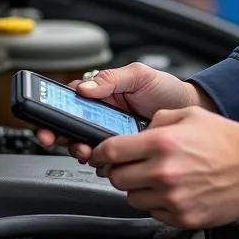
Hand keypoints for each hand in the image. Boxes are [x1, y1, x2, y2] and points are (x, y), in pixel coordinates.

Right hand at [33, 63, 216, 160]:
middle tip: (63, 141)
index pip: (68, 99)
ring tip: (89, 152)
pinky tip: (105, 162)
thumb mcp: (140, 75)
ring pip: (83, 145)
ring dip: (80, 150)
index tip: (46, 122)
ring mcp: (110, 134)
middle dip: (60, 135)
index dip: (52, 110)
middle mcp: (100, 113)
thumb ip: (113, 79)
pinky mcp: (124, 152)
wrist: (192, 113)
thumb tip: (85, 88)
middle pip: (69, 126)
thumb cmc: (166, 90)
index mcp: (101, 92)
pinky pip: (105, 159)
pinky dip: (100, 163)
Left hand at [89, 107, 238, 227]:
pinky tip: (173, 191)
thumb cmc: (227, 141)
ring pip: (132, 199)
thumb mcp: (189, 115)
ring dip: (138, 188)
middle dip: (119, 170)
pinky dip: (157, 204)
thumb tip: (138, 131)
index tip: (97, 155)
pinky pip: (153, 214)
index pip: (110, 152)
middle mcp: (163, 173)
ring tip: (158, 178)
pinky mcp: (182, 217)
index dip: (98, 153)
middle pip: (116, 178)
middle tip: (131, 165)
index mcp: (161, 144)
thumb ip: (158, 120)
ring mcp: (172, 198)